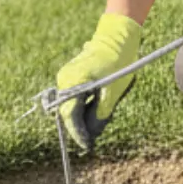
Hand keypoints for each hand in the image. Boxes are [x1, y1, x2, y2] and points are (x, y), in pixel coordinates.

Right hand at [54, 12, 142, 152]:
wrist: (117, 37)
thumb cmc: (118, 63)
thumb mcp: (113, 92)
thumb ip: (100, 114)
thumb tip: (92, 135)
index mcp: (73, 82)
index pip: (70, 115)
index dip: (78, 133)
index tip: (87, 146)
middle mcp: (64, 79)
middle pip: (69, 111)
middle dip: (82, 126)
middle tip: (95, 138)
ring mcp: (66, 76)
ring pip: (72, 104)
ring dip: (85, 115)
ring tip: (102, 117)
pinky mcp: (72, 74)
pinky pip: (75, 96)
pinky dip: (85, 104)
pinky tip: (99, 105)